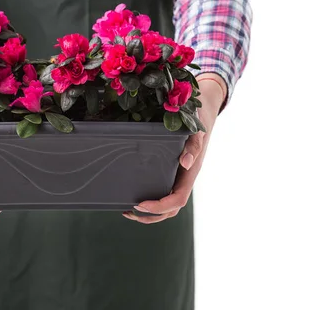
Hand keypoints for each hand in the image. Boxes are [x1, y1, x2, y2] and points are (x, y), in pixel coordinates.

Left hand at [123, 74, 226, 223]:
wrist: (201, 113)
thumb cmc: (197, 122)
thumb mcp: (196, 130)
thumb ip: (194, 145)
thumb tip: (187, 163)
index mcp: (189, 175)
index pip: (178, 200)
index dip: (159, 206)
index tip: (141, 204)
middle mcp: (183, 180)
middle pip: (170, 210)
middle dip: (150, 215)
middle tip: (128, 210)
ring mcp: (177, 178)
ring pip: (166, 206)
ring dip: (148, 213)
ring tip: (126, 210)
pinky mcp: (170, 173)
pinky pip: (162, 193)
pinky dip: (148, 201)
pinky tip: (132, 194)